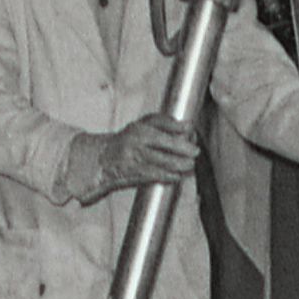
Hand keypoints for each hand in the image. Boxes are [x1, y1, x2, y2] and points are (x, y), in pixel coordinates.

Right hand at [70, 112, 197, 200]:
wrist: (104, 158)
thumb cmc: (127, 140)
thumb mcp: (143, 124)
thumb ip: (165, 123)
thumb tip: (187, 126)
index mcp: (140, 130)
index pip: (164, 131)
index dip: (181, 136)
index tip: (192, 134)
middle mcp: (136, 144)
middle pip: (165, 149)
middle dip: (184, 153)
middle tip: (194, 153)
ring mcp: (135, 159)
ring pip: (163, 164)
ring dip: (179, 165)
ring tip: (189, 165)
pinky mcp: (134, 173)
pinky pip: (156, 175)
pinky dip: (169, 175)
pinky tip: (176, 174)